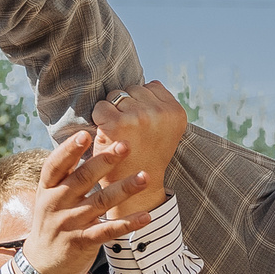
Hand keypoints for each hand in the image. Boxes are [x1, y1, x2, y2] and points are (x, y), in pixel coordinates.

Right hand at [24, 127, 149, 273]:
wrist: (41, 266)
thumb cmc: (51, 224)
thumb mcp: (49, 197)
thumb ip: (65, 174)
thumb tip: (82, 140)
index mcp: (47, 189)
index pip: (56, 165)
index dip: (69, 149)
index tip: (84, 134)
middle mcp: (55, 204)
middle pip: (82, 179)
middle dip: (105, 161)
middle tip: (125, 145)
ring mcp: (68, 224)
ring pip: (100, 202)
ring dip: (124, 188)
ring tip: (144, 177)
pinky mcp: (81, 242)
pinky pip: (108, 230)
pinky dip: (128, 223)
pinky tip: (146, 216)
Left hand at [89, 81, 188, 216]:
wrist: (135, 191)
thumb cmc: (146, 157)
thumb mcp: (165, 130)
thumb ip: (159, 105)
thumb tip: (144, 83)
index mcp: (176, 112)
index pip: (152, 86)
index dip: (142, 102)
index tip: (142, 123)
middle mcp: (160, 112)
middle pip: (132, 89)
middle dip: (127, 105)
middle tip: (129, 131)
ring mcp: (139, 117)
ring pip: (115, 96)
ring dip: (112, 111)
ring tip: (119, 133)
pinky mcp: (117, 124)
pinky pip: (100, 107)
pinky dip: (98, 119)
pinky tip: (106, 134)